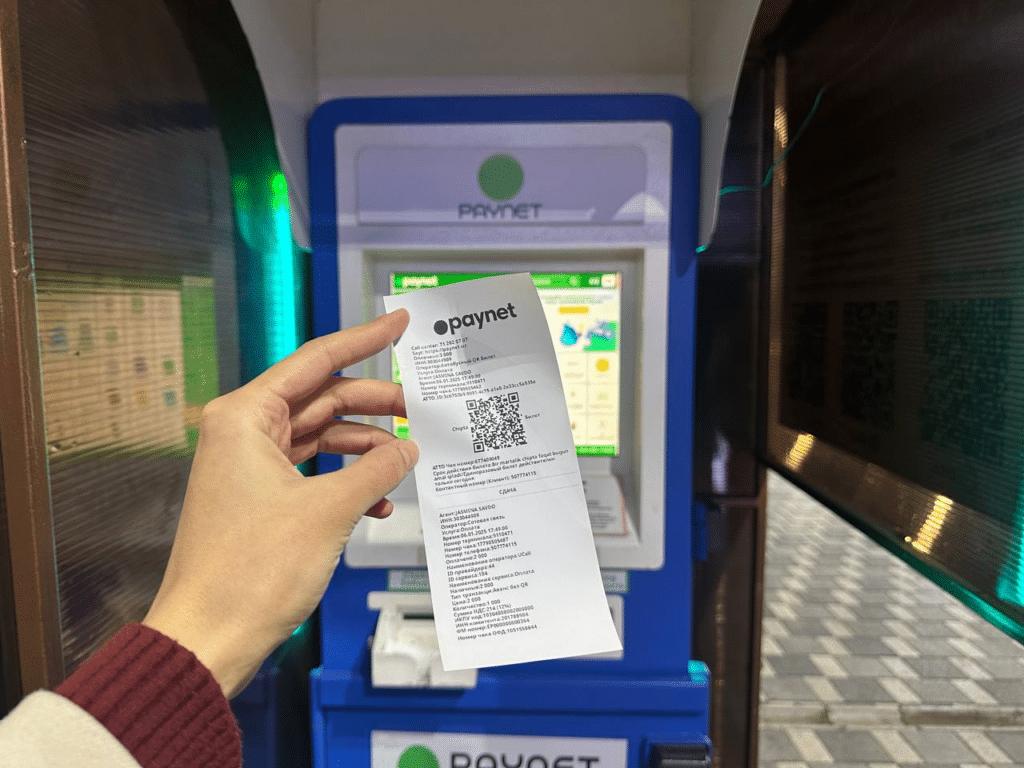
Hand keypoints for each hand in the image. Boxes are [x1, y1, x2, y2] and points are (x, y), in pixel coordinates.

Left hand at [143, 310, 417, 696]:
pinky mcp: (260, 497)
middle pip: (322, 399)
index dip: (364, 339)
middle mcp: (243, 433)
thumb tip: (408, 448)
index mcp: (245, 417)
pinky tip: (377, 501)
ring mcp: (250, 466)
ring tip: (407, 458)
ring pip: (321, 436)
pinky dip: (347, 480)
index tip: (399, 323)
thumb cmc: (248, 573)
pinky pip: (313, 471)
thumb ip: (376, 470)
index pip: (316, 361)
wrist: (210, 638)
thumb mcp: (328, 511)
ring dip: (365, 447)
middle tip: (422, 408)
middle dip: (375, 404)